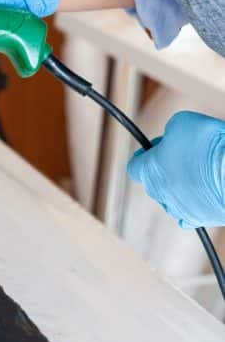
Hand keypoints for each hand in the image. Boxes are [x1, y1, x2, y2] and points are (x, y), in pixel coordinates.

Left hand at [127, 112, 224, 228]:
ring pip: (174, 198)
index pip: (134, 167)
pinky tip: (204, 194)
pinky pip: (192, 214)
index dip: (144, 156)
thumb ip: (170, 134)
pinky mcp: (203, 219)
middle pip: (155, 182)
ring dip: (183, 185)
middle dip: (166, 168)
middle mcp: (161, 194)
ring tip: (202, 170)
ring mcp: (181, 210)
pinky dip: (196, 203)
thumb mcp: (181, 123)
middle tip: (184, 154)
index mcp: (149, 171)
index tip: (154, 149)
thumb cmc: (207, 145)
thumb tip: (173, 140)